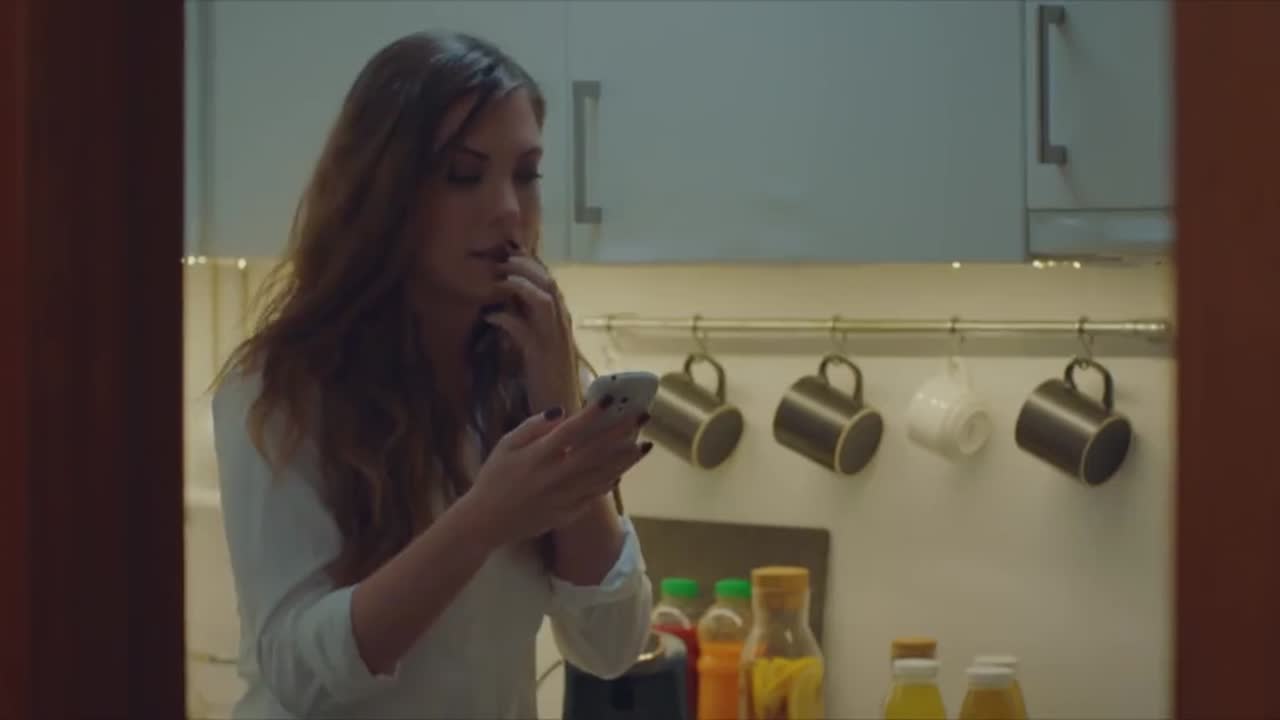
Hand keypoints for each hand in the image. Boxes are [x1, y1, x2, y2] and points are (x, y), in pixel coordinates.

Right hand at [464, 397, 652, 547]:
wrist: (486, 521)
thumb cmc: (494, 478)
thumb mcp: (505, 445)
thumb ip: (533, 427)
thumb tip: (562, 412)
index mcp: (538, 456)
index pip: (572, 431)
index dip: (593, 415)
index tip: (611, 400)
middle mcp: (555, 476)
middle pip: (596, 452)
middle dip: (622, 433)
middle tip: (644, 417)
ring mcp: (564, 496)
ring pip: (602, 475)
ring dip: (625, 459)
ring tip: (645, 445)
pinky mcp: (567, 513)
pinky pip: (595, 495)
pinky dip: (610, 481)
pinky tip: (623, 470)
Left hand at [483, 255, 578, 412]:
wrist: (562, 415)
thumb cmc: (549, 382)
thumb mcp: (541, 346)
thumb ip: (532, 324)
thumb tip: (510, 305)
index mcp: (563, 320)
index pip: (551, 281)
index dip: (532, 264)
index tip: (511, 252)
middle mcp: (562, 325)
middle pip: (548, 282)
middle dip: (524, 266)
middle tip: (502, 258)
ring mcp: (554, 339)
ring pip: (542, 298)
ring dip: (519, 284)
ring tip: (498, 279)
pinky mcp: (541, 356)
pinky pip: (523, 328)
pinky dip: (505, 317)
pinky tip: (490, 316)